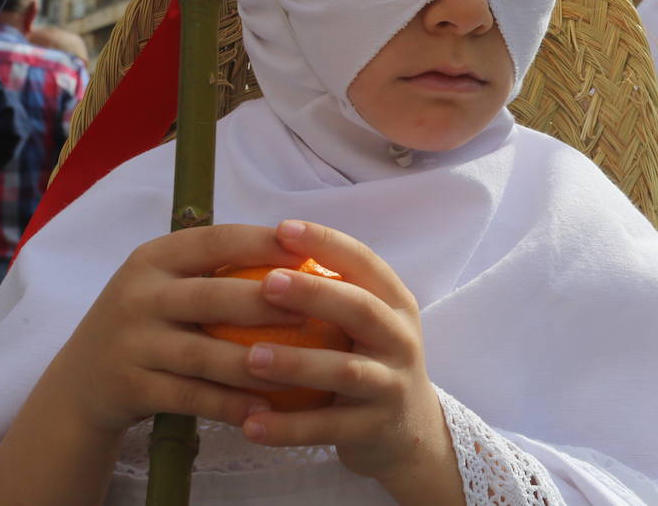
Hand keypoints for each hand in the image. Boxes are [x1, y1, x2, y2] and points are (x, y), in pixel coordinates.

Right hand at [40, 224, 305, 437]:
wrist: (81, 382)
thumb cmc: (150, 321)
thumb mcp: (167, 283)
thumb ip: (219, 268)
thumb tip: (306, 251)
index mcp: (154, 258)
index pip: (216, 240)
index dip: (265, 243)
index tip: (310, 250)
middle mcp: (138, 295)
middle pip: (213, 296)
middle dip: (268, 303)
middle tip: (315, 311)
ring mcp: (131, 343)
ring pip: (205, 354)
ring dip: (258, 363)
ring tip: (304, 368)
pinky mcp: (130, 387)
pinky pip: (191, 397)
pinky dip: (230, 404)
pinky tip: (265, 410)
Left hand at [238, 221, 461, 501]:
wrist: (408, 429)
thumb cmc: (366, 359)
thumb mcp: (365, 321)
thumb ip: (329, 291)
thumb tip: (257, 248)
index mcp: (395, 303)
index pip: (364, 262)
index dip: (327, 243)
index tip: (283, 228)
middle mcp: (400, 338)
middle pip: (361, 309)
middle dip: (314, 294)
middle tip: (265, 283)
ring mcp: (391, 384)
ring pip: (345, 371)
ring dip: (296, 363)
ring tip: (249, 357)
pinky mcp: (375, 428)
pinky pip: (328, 428)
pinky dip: (288, 428)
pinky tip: (249, 425)